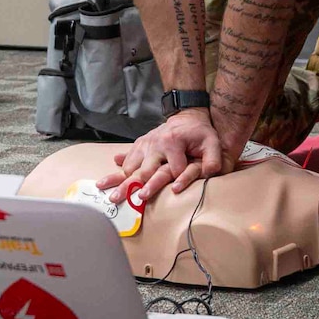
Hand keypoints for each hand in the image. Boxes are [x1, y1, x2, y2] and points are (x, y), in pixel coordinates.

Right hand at [101, 109, 225, 203]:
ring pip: (130, 167)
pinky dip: (116, 172)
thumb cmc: (200, 133)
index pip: (174, 170)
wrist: (186, 118)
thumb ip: (213, 159)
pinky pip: (126, 159)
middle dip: (138, 187)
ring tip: (112, 196)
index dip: (178, 181)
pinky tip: (105, 182)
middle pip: (144, 171)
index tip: (175, 190)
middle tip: (127, 201)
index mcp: (172, 142)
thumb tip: (209, 175)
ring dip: (121, 182)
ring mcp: (144, 145)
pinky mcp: (139, 146)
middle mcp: (154, 144)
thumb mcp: (212, 142)